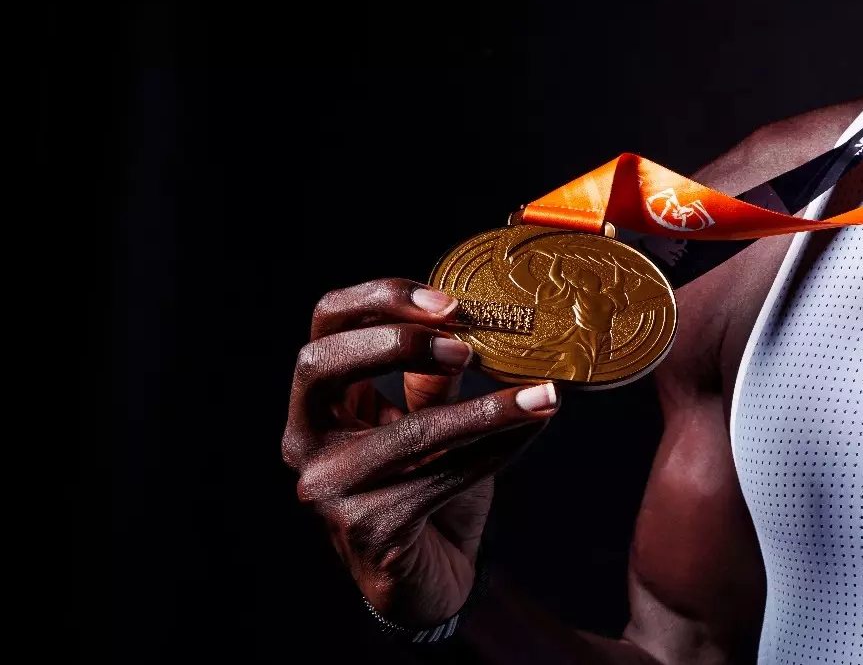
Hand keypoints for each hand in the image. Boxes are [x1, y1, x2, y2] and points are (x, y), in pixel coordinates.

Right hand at [281, 278, 559, 626]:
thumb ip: (435, 377)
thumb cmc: (425, 489)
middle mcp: (306, 442)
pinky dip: (493, 452)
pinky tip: (532, 430)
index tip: (449, 302)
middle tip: (468, 344)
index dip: (379, 301)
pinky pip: (438, 481)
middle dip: (395, 343)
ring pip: (404, 435)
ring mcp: (327, 490)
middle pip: (319, 365)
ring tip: (542, 394)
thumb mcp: (432, 420)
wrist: (431, 576)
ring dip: (482, 411)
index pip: (326, 326)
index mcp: (320, 401)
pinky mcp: (366, 529)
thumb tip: (476, 321)